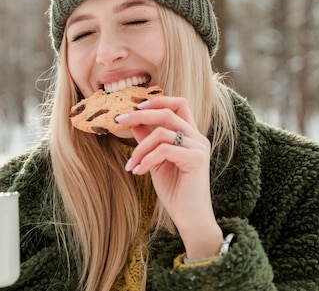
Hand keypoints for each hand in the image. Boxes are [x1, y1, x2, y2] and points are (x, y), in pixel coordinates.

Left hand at [117, 95, 222, 258]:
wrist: (190, 219)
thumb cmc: (175, 191)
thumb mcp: (156, 161)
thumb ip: (148, 140)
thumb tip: (132, 120)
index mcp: (190, 135)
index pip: (179, 104)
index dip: (158, 100)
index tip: (135, 106)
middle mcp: (197, 137)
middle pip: (168, 112)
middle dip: (140, 115)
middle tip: (119, 121)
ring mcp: (199, 147)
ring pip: (162, 132)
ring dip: (140, 148)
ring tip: (131, 164)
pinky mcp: (196, 159)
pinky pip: (164, 149)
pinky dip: (147, 159)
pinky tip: (139, 171)